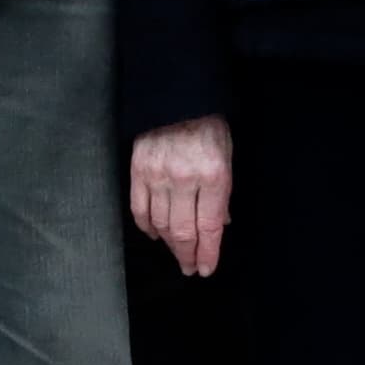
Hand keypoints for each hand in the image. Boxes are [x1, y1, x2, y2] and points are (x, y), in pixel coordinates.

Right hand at [130, 116, 233, 276]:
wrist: (177, 95)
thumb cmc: (208, 124)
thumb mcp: (227, 154)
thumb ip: (223, 192)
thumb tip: (221, 224)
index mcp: (213, 175)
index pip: (209, 226)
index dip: (208, 252)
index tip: (206, 269)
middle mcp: (184, 179)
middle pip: (183, 231)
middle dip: (187, 255)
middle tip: (189, 268)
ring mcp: (157, 175)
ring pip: (160, 223)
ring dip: (169, 244)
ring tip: (176, 253)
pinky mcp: (137, 170)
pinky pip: (139, 208)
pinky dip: (146, 226)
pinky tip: (155, 234)